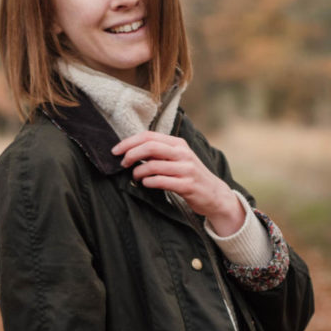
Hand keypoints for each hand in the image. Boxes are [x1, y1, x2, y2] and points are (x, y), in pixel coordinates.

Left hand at [112, 132, 247, 237]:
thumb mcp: (179, 158)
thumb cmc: (190, 176)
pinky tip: (146, 184)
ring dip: (138, 172)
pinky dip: (148, 182)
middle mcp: (183, 154)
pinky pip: (161, 181)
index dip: (129, 142)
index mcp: (178, 144)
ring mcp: (186, 169)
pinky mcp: (187, 185)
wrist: (214, 194)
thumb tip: (132, 151)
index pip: (149, 136)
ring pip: (153, 165)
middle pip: (150, 147)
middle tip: (122, 163)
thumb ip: (160, 153)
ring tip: (136, 176)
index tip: (116, 150)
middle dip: (131, 154)